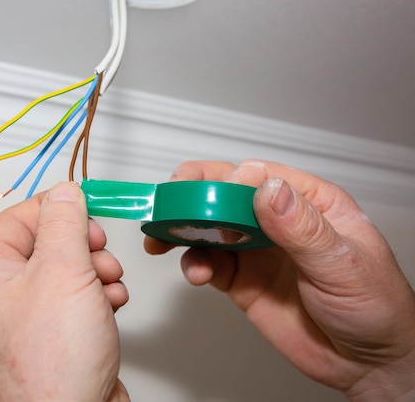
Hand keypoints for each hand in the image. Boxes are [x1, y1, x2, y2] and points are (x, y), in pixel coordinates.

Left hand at [0, 182, 128, 400]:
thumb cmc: (52, 365)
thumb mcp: (62, 271)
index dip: (57, 208)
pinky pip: (76, 299)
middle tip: (98, 254)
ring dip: (96, 272)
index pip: (19, 217)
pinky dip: (98, 297)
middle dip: (83, 245)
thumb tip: (65, 192)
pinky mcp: (53, 337)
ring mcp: (26, 319)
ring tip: (107, 287)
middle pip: (47, 243)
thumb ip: (65, 222)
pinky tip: (110, 307)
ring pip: (67, 271)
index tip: (88, 205)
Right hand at [145, 160, 414, 400]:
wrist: (366, 363)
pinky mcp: (242, 280)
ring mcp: (257, 251)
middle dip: (192, 196)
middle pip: (226, 196)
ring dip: (184, 230)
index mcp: (309, 203)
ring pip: (210, 227)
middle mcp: (277, 222)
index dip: (230, 179)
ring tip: (165, 238)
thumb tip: (267, 190)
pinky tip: (195, 271)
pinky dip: (194, 264)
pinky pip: (209, 263)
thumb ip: (302, 228)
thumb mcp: (343, 264)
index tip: (212, 193)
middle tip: (170, 202)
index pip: (261, 176)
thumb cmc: (374, 306)